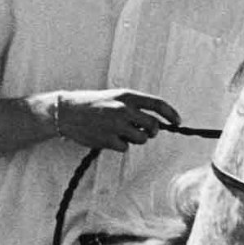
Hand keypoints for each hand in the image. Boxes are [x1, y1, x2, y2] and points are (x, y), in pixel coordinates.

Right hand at [48, 88, 182, 149]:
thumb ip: (134, 107)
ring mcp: (116, 125)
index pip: (158, 104)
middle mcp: (123, 109)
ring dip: (135, 139)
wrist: (65, 111)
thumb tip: (156, 121)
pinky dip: (119, 145)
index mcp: (126, 96)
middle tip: (145, 131)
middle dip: (152, 131)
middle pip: (153, 126)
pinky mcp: (108, 139)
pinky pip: (125, 147)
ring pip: (142, 139)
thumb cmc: (91, 104)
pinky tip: (107, 137)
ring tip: (119, 132)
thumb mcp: (114, 98)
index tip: (178, 122)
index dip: (171, 114)